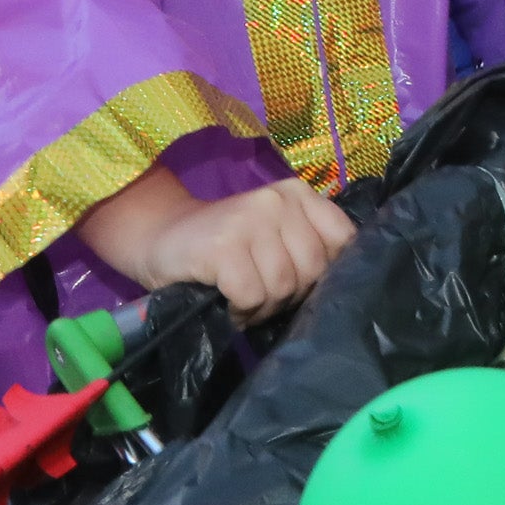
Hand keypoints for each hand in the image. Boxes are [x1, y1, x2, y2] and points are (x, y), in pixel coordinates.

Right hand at [92, 173, 357, 319]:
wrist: (160, 237)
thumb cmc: (227, 246)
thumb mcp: (276, 235)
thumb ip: (311, 246)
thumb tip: (343, 285)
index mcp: (298, 193)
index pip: (344, 240)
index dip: (327, 272)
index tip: (299, 280)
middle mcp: (278, 200)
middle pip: (314, 270)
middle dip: (291, 296)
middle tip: (262, 295)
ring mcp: (250, 220)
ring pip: (284, 287)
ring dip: (263, 307)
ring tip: (243, 299)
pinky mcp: (223, 246)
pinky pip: (252, 296)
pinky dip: (241, 311)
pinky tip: (227, 301)